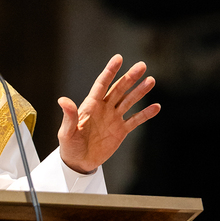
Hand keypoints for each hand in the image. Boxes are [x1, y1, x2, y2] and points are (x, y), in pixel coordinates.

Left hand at [57, 54, 159, 173]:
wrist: (79, 162)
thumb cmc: (70, 146)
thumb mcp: (67, 132)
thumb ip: (69, 116)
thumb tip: (62, 100)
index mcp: (90, 105)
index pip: (101, 84)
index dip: (110, 71)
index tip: (118, 58)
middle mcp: (104, 108)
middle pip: (119, 89)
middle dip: (130, 77)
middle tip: (142, 65)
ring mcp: (113, 118)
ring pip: (129, 101)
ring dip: (140, 91)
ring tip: (151, 80)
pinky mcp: (121, 131)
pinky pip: (135, 120)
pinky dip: (146, 114)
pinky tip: (156, 107)